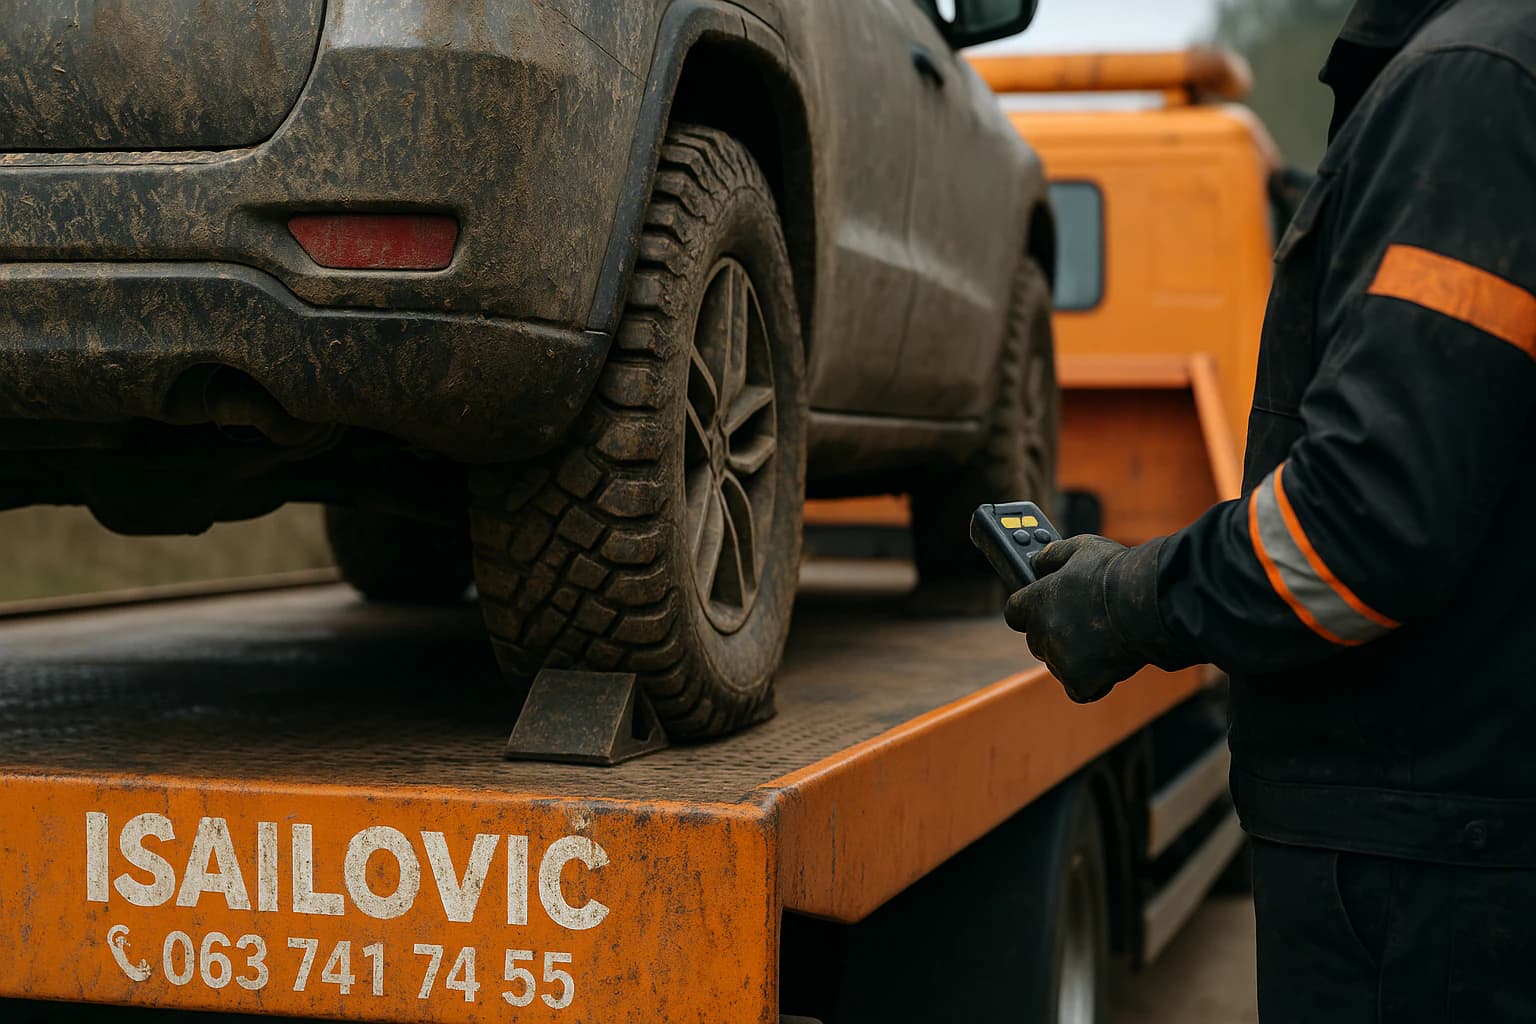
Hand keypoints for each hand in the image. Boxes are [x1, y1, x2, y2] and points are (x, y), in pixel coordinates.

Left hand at [1005, 535, 1148, 702]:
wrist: (1150, 603)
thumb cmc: (1118, 573)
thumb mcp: (1081, 548)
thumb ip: (1052, 556)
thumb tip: (1038, 562)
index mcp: (1037, 601)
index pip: (1015, 611)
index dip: (1030, 609)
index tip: (1044, 607)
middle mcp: (1042, 632)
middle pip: (1036, 639)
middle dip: (1054, 632)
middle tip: (1082, 622)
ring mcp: (1059, 659)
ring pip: (1056, 663)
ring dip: (1072, 656)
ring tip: (1103, 638)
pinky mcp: (1079, 681)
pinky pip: (1077, 688)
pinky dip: (1091, 681)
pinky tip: (1106, 663)